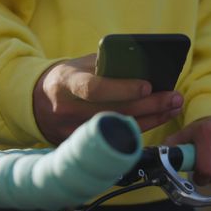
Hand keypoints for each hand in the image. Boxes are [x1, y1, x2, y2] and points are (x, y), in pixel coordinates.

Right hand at [34, 54, 182, 144]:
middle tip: (174, 96)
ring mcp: (73, 132)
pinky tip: (159, 118)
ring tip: (173, 106)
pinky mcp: (81, 146)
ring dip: (153, 117)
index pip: (93, 88)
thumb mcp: (80, 64)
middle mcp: (68, 110)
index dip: (121, 89)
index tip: (147, 85)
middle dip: (150, 104)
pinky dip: (141, 127)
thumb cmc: (68, 78)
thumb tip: (144, 66)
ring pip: (120, 127)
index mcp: (65, 83)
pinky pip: (117, 138)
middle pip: (115, 111)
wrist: (37, 103)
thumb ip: (106, 65)